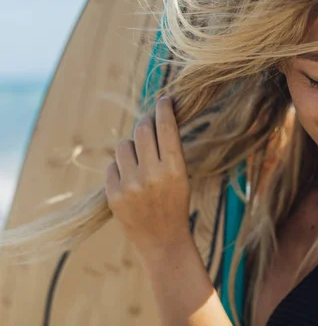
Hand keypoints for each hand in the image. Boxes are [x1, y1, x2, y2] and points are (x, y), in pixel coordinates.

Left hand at [105, 96, 191, 254]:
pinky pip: (112, 165)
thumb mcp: (182, 176)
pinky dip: (120, 166)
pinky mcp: (113, 194)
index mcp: (174, 169)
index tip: (165, 99)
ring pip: (123, 145)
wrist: (162, 241)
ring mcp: (130, 185)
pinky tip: (130, 177)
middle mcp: (151, 175)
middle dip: (146, 123)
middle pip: (143, 131)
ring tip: (139, 158)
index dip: (164, 108)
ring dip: (131, 146)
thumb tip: (157, 119)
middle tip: (150, 124)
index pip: (166, 127)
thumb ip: (169, 150)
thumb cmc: (176, 204)